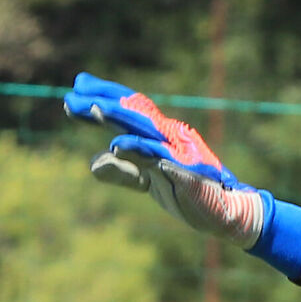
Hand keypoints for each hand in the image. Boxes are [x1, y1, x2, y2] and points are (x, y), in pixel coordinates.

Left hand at [66, 73, 265, 247]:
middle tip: (72, 97)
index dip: (105, 96)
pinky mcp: (189, 174)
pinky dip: (141, 151)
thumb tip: (95, 163)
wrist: (227, 214)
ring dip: (119, 119)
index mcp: (163, 135)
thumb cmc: (189, 195)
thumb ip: (124, 171)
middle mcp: (172, 137)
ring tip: (93, 109)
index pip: (131, 109)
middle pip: (134, 112)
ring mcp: (182, 153)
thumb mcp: (149, 182)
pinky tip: (119, 146)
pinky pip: (162, 160)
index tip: (77, 87)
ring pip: (146, 130)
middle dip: (103, 102)